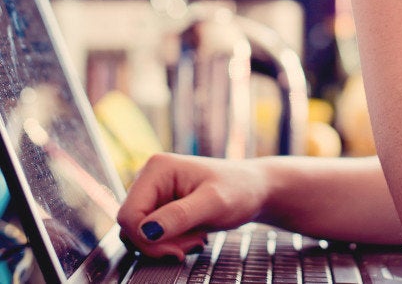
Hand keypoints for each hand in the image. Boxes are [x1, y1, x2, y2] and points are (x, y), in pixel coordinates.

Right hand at [116, 153, 268, 259]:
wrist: (256, 190)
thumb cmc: (241, 189)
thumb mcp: (214, 203)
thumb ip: (180, 216)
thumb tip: (146, 231)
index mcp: (157, 169)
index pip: (128, 215)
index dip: (146, 240)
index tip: (177, 250)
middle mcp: (151, 178)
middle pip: (132, 226)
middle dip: (161, 243)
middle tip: (193, 244)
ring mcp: (156, 193)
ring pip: (141, 233)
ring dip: (167, 245)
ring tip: (196, 239)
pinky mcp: (162, 206)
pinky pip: (153, 234)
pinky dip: (172, 243)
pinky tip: (194, 237)